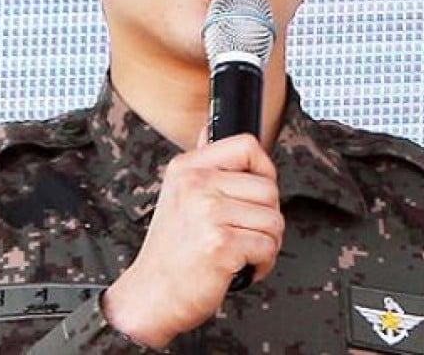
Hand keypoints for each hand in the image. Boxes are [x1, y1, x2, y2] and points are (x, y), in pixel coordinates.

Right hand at [101, 132, 282, 347]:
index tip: (257, 189)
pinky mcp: (220, 244)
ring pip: (273, 220)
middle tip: (245, 232)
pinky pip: (267, 247)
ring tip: (241, 251)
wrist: (150, 295)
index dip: (263, 169)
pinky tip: (240, 267)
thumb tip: (211, 129)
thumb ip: (201, 163)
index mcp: (187, 168)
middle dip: (267, 217)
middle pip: (269, 187)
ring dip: (266, 244)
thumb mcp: (176, 194)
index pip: (247, 145)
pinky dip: (262, 263)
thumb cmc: (169, 251)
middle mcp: (196, 185)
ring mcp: (208, 214)